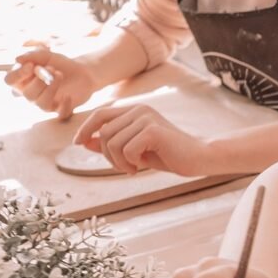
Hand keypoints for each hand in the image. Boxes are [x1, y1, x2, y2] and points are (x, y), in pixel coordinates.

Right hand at [5, 48, 96, 118]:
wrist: (83, 71)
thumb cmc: (60, 64)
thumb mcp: (47, 56)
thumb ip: (32, 55)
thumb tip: (17, 59)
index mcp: (23, 80)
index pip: (10, 81)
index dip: (18, 74)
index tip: (31, 66)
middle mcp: (30, 94)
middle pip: (26, 94)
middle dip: (39, 81)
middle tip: (51, 68)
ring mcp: (45, 103)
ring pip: (41, 104)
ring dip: (51, 88)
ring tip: (59, 74)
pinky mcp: (60, 109)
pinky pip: (59, 114)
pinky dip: (64, 106)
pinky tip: (67, 96)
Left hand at [73, 103, 213, 175]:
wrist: (199, 157)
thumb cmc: (169, 154)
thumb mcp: (135, 149)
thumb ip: (112, 142)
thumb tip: (84, 140)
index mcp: (135, 111)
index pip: (100, 114)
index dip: (85, 128)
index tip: (78, 142)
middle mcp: (140, 110)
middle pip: (103, 132)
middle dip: (107, 155)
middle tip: (124, 167)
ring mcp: (147, 118)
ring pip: (111, 142)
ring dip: (118, 162)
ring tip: (134, 168)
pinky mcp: (153, 130)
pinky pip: (126, 150)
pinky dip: (129, 163)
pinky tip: (142, 166)